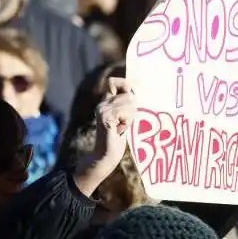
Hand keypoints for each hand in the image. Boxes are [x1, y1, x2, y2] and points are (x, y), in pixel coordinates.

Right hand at [73, 77, 135, 197]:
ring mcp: (102, 110)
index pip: (113, 82)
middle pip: (128, 93)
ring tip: (121, 128)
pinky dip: (128, 122)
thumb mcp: (123, 119)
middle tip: (125, 122)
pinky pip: (126, 112)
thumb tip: (135, 92)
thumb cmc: (116, 140)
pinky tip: (119, 131)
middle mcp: (102, 104)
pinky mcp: (106, 117)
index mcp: (105, 103)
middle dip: (133, 108)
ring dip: (130, 117)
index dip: (124, 83)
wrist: (105, 157)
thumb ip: (126, 106)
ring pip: (129, 102)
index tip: (133, 93)